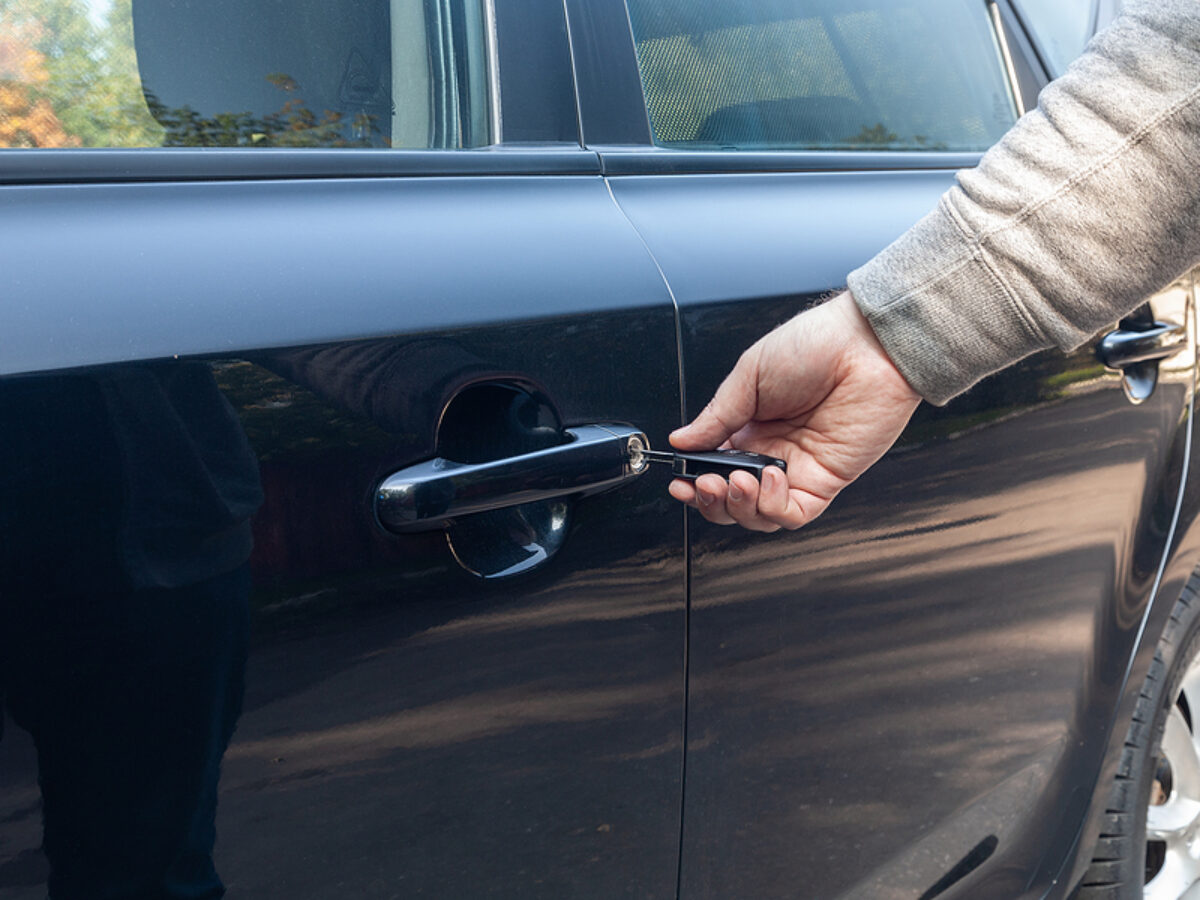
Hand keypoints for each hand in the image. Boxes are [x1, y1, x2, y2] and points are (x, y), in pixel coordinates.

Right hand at [668, 292, 920, 531]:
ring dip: (739, 506)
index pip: (714, 470)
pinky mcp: (827, 480)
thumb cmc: (817, 345)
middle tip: (703, 484)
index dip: (694, 482)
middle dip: (712, 500)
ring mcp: (800, 469)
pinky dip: (774, 506)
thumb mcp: (749, 374)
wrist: (866, 344)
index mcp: (750, 427)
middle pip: (733, 500)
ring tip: (736, 480)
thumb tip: (682, 440)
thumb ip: (716, 416)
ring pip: (760, 515)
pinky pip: (794, 514)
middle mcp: (772, 451)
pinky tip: (769, 479)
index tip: (679, 482)